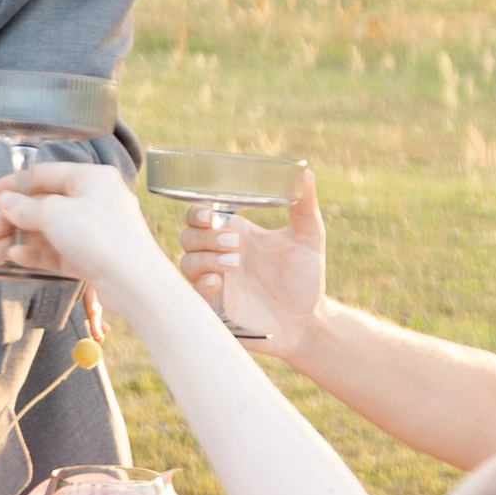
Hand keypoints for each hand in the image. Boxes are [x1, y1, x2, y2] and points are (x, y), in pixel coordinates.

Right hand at [0, 154, 156, 293]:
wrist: (133, 283)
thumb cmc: (99, 236)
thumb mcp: (53, 214)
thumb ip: (25, 207)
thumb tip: (5, 201)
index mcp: (91, 179)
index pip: (44, 175)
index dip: (13, 185)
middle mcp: (93, 200)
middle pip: (42, 206)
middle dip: (10, 220)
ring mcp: (92, 230)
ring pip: (46, 231)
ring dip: (16, 240)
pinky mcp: (90, 257)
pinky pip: (56, 251)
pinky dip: (34, 253)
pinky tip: (13, 258)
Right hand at [183, 166, 324, 352]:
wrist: (308, 323)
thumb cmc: (305, 279)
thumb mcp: (308, 238)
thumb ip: (304, 206)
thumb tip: (306, 172)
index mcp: (235, 233)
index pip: (200, 215)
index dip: (196, 210)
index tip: (210, 213)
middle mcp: (219, 255)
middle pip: (187, 236)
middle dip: (204, 236)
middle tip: (235, 243)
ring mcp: (214, 280)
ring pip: (186, 262)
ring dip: (205, 259)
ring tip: (235, 263)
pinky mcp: (214, 306)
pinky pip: (192, 292)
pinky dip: (201, 283)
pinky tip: (220, 282)